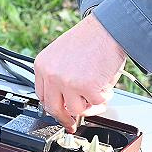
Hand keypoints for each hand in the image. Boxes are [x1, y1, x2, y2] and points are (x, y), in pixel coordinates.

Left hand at [34, 14, 126, 130]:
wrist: (108, 28)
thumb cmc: (90, 38)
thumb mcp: (62, 53)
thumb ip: (58, 74)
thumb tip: (63, 99)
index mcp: (42, 65)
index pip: (42, 96)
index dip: (53, 108)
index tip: (59, 114)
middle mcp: (52, 74)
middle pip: (54, 108)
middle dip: (65, 119)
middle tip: (72, 123)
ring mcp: (68, 82)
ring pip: (76, 110)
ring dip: (90, 106)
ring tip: (99, 94)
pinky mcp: (87, 87)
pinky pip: (95, 104)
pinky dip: (104, 98)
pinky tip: (106, 87)